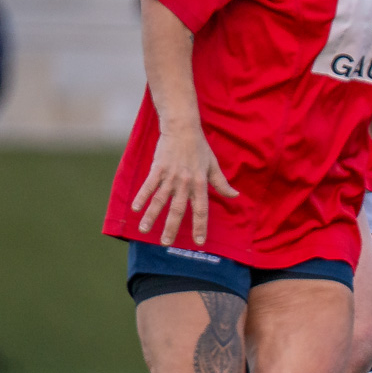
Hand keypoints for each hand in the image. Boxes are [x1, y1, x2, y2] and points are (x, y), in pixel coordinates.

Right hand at [131, 124, 237, 245]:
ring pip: (160, 200)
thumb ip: (222, 184)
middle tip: (166, 243)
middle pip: (178, 210)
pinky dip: (142, 197)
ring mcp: (170, 177)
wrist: (183, 129)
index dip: (201, 226)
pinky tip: (135, 209)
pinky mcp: (157, 169)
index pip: (201, 210)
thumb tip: (235, 196)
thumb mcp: (214, 166)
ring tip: (144, 230)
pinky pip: (148, 186)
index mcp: (200, 184)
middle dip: (171, 228)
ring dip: (152, 216)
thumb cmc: (200, 148)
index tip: (199, 242)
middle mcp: (186, 183)